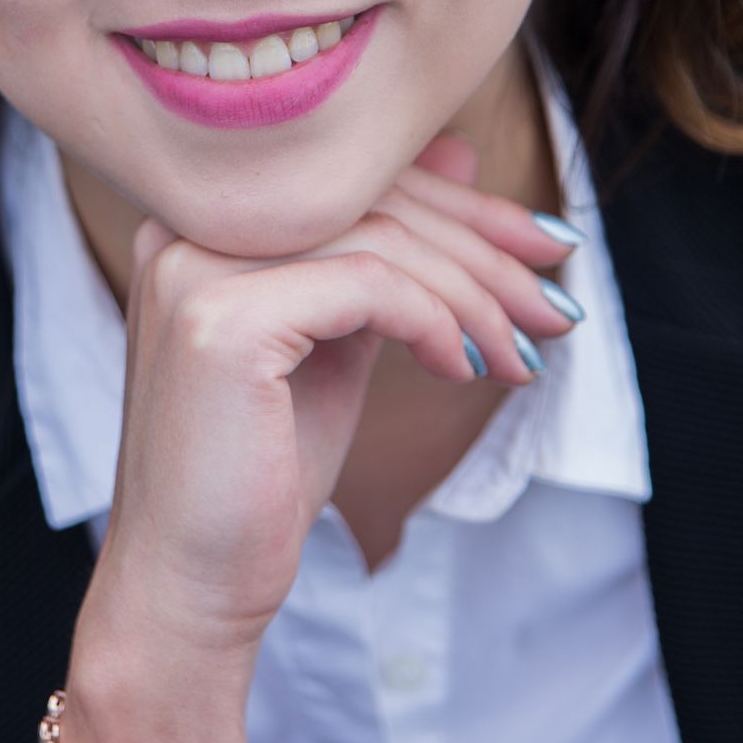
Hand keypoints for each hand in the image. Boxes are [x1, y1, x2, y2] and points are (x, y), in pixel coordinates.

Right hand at [85, 129, 581, 672]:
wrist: (190, 588)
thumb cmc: (260, 476)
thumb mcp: (339, 342)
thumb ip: (384, 253)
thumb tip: (457, 154)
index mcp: (204, 222)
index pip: (354, 180)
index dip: (463, 207)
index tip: (545, 250)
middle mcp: (185, 228)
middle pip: (371, 201)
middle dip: (486, 251)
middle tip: (557, 308)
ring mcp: (193, 267)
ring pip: (380, 239)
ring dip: (476, 298)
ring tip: (524, 358)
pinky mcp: (220, 318)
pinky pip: (368, 285)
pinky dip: (435, 322)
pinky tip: (463, 368)